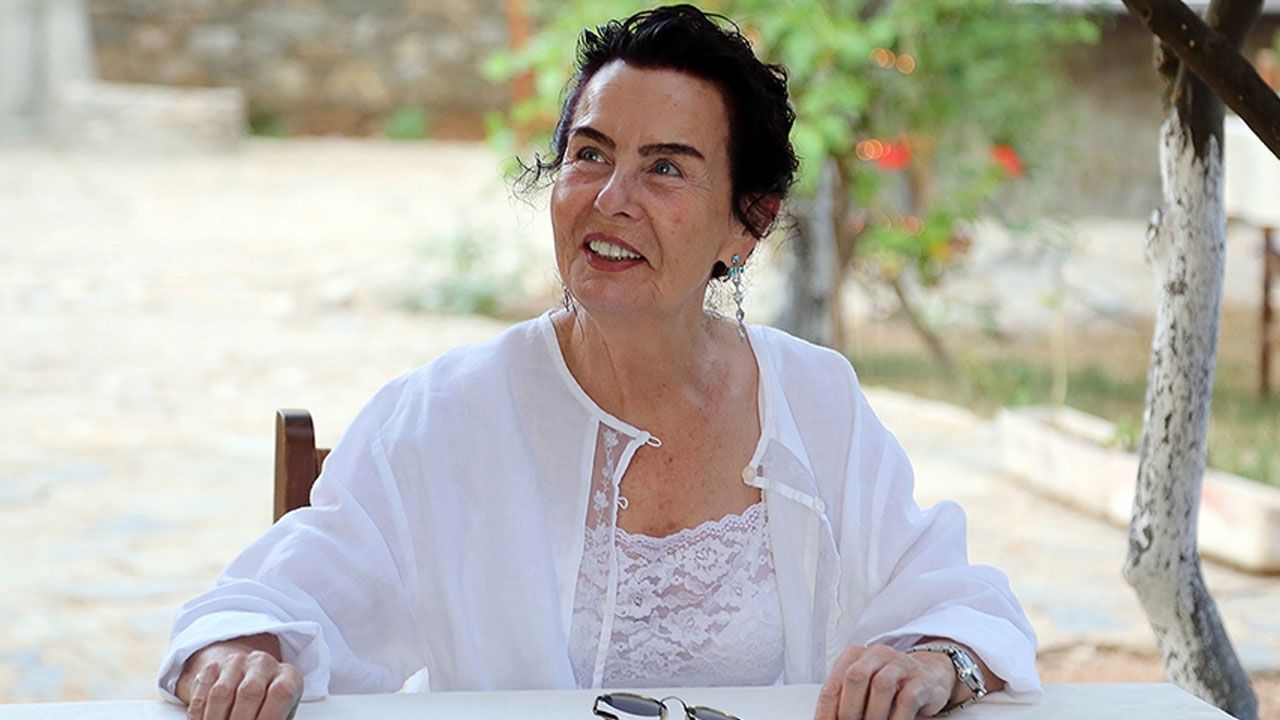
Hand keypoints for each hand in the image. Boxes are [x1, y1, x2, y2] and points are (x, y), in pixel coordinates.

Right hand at [176, 634, 302, 719]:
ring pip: (220, 694)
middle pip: (249, 692)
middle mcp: (262, 663)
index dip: (268, 717)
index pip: (280, 693)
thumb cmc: (268, 707)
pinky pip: (201, 694)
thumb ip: (272, 718)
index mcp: (287, 675)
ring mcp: (236, 663)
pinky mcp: (211, 668)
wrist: (247, 683)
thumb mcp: (279, 714)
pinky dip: (199, 716)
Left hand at [812, 644, 956, 719]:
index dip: (827, 710)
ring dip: (874, 714)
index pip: (833, 684)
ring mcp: (901, 664)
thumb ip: (846, 701)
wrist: (930, 674)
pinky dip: (897, 718)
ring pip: (882, 685)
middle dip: (849, 709)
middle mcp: (877, 654)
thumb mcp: (864, 689)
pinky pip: (907, 698)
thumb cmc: (890, 684)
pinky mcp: (922, 679)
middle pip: (855, 676)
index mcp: (855, 656)